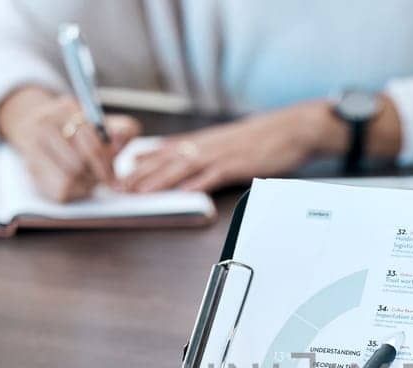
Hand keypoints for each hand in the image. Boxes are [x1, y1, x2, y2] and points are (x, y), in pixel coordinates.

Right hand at [0, 86, 142, 202]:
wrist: (35, 126)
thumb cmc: (75, 131)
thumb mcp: (100, 124)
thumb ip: (120, 129)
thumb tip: (123, 135)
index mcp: (66, 108)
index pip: (92, 146)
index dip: (106, 165)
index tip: (112, 175)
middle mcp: (44, 122)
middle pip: (79, 164)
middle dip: (95, 175)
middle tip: (101, 178)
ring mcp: (32, 143)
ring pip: (69, 178)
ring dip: (85, 184)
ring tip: (88, 179)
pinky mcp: (28, 164)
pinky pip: (58, 189)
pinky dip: (72, 191)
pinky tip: (75, 184)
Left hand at [117, 102, 343, 193]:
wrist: (293, 128)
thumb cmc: (265, 138)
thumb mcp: (229, 140)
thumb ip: (206, 149)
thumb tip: (185, 157)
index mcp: (205, 140)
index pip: (165, 148)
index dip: (141, 161)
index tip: (120, 170)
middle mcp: (207, 144)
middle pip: (166, 159)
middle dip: (140, 174)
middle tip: (119, 187)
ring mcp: (221, 154)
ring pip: (182, 167)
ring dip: (158, 181)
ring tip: (138, 192)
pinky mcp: (237, 165)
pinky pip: (211, 176)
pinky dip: (194, 185)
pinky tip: (180, 194)